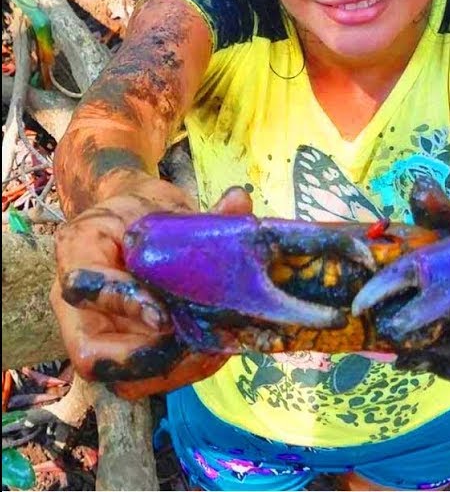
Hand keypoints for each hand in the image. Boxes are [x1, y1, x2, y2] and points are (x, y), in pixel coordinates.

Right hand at [53, 182, 246, 396]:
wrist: (133, 225)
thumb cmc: (143, 211)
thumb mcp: (160, 202)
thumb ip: (197, 212)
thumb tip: (238, 203)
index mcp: (78, 253)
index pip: (82, 287)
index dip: (123, 304)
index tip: (165, 315)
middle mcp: (77, 305)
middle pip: (91, 356)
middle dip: (150, 358)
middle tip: (199, 343)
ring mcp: (99, 334)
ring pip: (121, 380)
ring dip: (174, 371)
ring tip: (216, 349)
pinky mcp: (127, 352)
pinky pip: (148, 380)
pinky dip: (186, 371)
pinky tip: (218, 350)